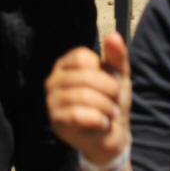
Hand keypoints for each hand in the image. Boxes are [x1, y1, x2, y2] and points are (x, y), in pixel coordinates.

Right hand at [47, 32, 132, 166]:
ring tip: (110, 113)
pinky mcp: (56, 121)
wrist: (111, 135)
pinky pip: (80, 115)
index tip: (111, 82)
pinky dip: (99, 120)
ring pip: (84, 96)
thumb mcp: (118, 75)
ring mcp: (52, 101)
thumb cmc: (111, 101)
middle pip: (86, 77)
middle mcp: (53, 80)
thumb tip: (113, 34)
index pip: (84, 58)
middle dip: (109, 91)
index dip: (105, 71)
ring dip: (106, 107)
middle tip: (114, 101)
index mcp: (66, 65)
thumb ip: (116, 56)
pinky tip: (101, 123)